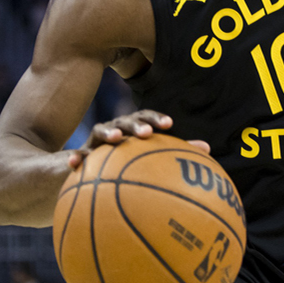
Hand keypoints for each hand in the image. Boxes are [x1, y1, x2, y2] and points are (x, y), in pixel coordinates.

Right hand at [67, 109, 210, 169]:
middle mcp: (116, 130)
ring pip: (100, 132)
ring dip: (109, 134)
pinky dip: (76, 158)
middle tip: (148, 134)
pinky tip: (76, 164)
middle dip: (137, 125)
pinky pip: (77, 156)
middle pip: (126, 122)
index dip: (156, 119)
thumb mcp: (147, 156)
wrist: (88, 164)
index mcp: (134, 130)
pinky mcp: (80, 154)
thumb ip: (173, 153)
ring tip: (116, 140)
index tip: (169, 125)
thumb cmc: (125, 159)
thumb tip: (208, 149)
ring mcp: (96, 141)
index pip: (146, 118)